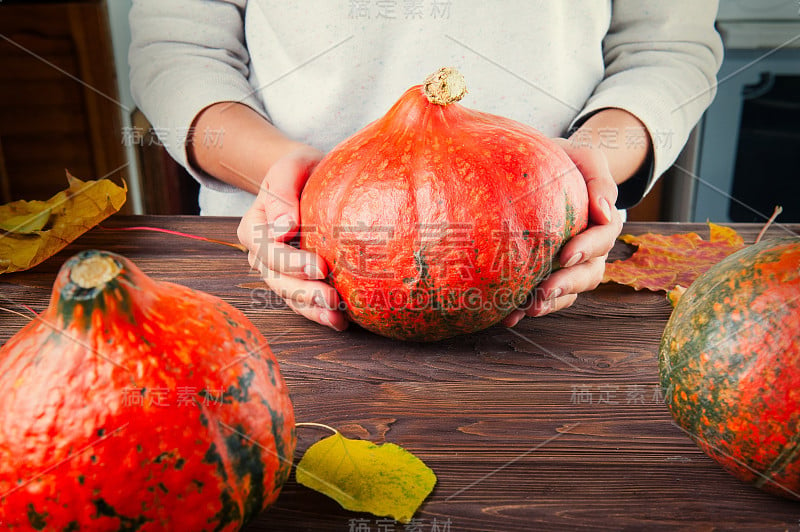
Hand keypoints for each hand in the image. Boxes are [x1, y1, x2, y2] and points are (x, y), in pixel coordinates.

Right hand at [237, 146, 348, 330]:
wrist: (306, 179)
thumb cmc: (299, 171)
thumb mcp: (289, 168)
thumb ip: (282, 192)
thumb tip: (284, 227)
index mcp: (253, 228)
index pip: (268, 250)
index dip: (292, 262)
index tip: (320, 267)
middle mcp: (261, 256)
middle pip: (278, 280)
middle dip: (305, 293)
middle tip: (332, 299)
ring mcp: (278, 272)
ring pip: (290, 297)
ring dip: (313, 310)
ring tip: (337, 318)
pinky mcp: (298, 282)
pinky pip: (305, 302)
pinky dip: (321, 314)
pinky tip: (342, 321)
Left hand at [502, 138, 623, 325]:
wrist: (548, 170)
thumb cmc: (567, 160)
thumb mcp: (586, 158)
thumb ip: (599, 178)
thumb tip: (605, 210)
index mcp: (602, 222)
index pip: (602, 238)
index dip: (587, 249)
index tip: (566, 256)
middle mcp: (590, 249)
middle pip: (588, 273)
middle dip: (567, 285)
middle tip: (545, 293)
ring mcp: (570, 266)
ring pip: (569, 292)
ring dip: (551, 303)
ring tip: (528, 309)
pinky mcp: (548, 275)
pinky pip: (544, 297)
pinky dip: (528, 308)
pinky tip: (509, 315)